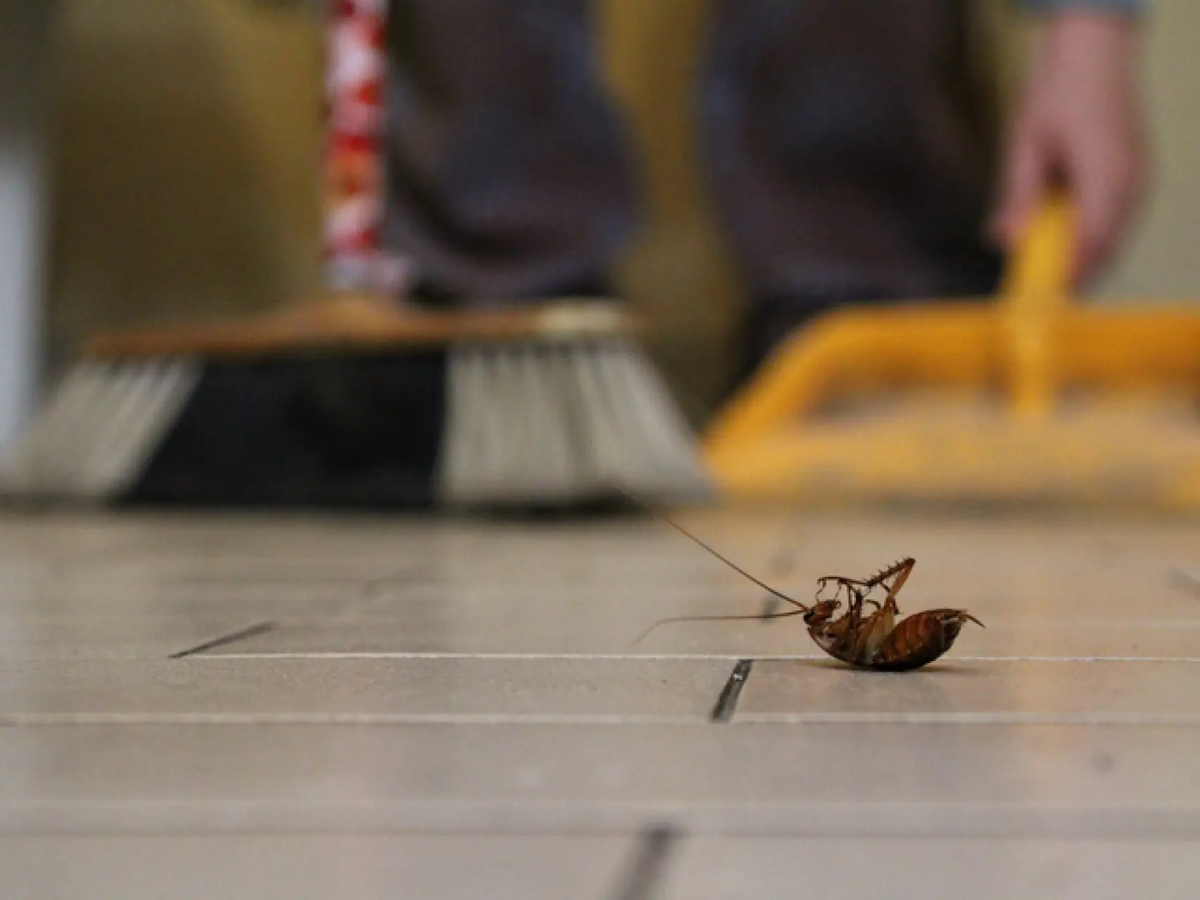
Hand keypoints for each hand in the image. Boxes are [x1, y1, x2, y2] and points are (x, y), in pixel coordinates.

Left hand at [990, 11, 1147, 286]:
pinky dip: (1091, 237)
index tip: (1045, 300)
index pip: (1093, 239)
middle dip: (1076, 275)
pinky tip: (1063, 244)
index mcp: (1105, 174)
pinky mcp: (1132, 176)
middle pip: (1107, 245)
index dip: (1071, 274)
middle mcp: (1129, 182)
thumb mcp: (1024, 146)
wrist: (1090, 55)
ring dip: (1084, 257)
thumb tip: (1004, 240)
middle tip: (1041, 300)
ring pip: (1113, 235)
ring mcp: (1136, 179)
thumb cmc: (1054, 96)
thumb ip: (1017, 196)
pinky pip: (1115, 219)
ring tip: (1049, 279)